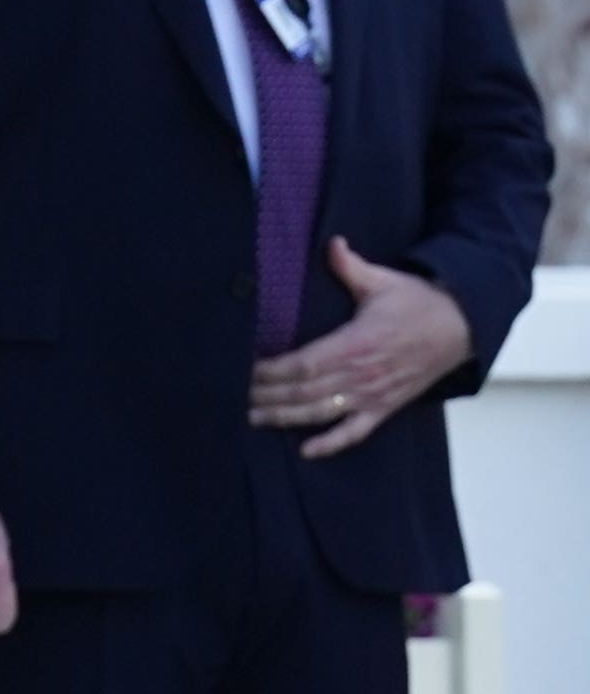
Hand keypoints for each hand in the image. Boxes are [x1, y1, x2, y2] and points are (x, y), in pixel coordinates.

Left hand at [248, 237, 475, 457]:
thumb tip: (332, 243)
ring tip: (251, 419)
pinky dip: (331, 444)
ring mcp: (374, 395)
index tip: (244, 369)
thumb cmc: (419, 304)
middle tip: (231, 396)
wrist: (462, 328)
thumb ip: (351, 266)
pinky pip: (355, 432)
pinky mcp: (385, 407)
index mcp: (358, 343)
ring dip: (285, 418)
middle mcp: (363, 375)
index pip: (305, 364)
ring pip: (321, 413)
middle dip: (267, 396)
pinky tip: (306, 451)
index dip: (272, 371)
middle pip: (305, 392)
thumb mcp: (384, 281)